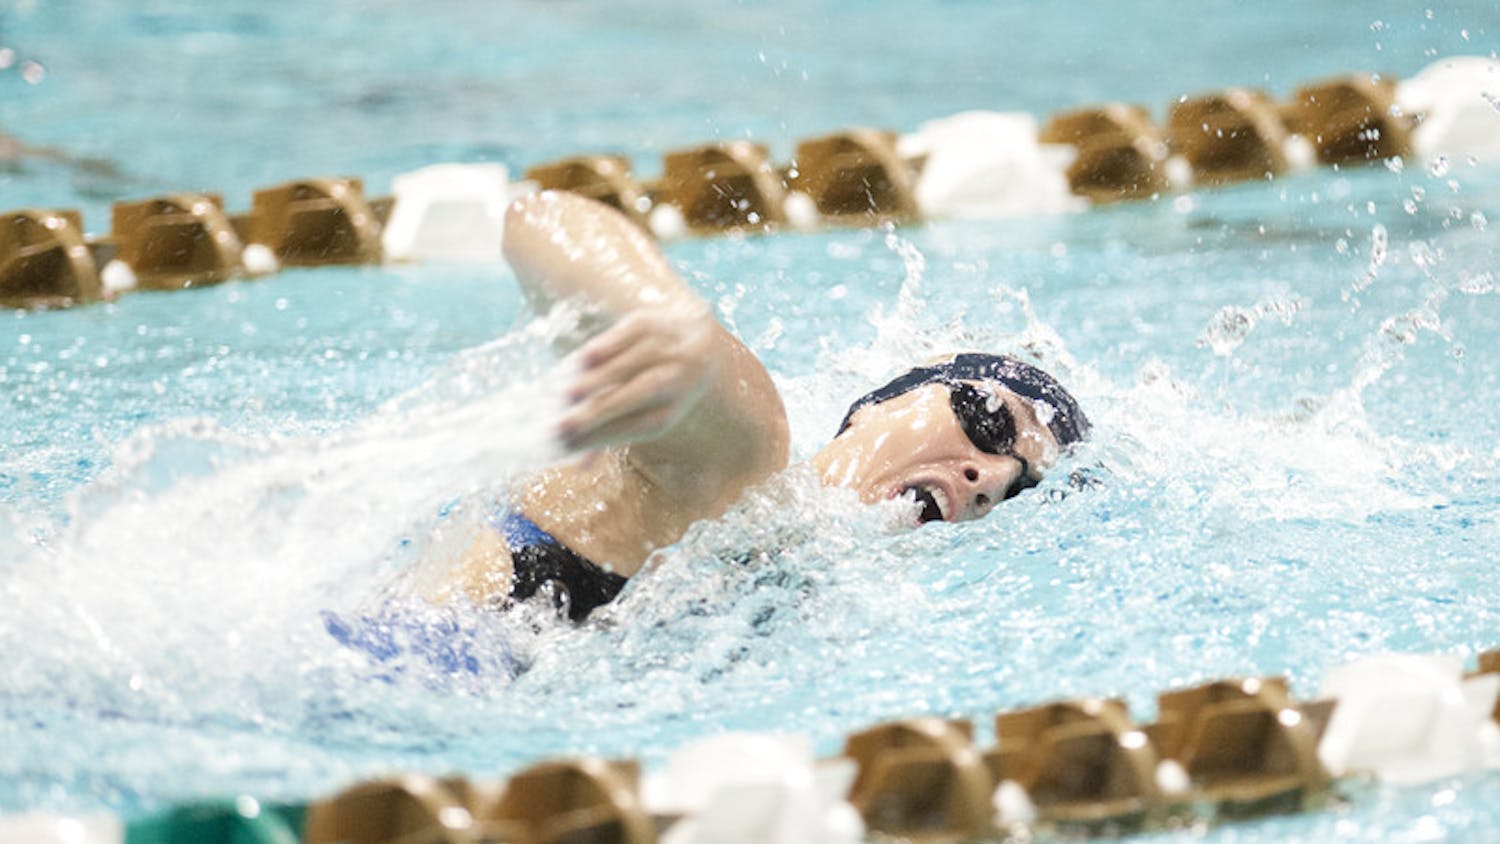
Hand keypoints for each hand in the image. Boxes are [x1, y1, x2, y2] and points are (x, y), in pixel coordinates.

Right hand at [558, 303, 720, 452]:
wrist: (693, 336)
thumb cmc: (655, 385)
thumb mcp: (642, 411)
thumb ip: (610, 433)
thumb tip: (578, 468)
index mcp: (672, 409)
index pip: (640, 425)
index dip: (604, 436)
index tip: (567, 443)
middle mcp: (678, 378)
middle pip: (641, 393)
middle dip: (600, 412)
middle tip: (562, 426)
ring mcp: (669, 347)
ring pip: (636, 362)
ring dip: (601, 379)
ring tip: (568, 394)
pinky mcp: (655, 322)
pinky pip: (632, 333)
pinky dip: (609, 346)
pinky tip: (584, 360)